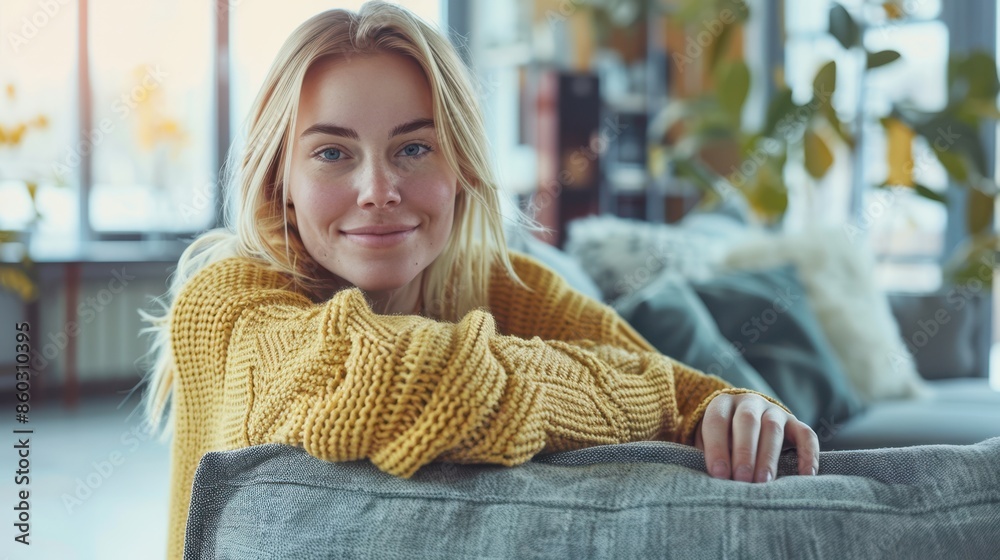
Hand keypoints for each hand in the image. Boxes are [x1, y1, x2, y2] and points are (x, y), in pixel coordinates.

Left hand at [694, 392, 818, 482]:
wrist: (745, 426)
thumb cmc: (721, 442)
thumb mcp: (707, 442)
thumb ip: (708, 455)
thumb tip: (712, 480)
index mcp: (722, 404)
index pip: (717, 421)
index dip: (716, 447)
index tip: (718, 474)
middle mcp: (749, 403)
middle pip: (747, 421)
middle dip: (744, 452)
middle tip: (742, 479)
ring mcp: (774, 411)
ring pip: (773, 428)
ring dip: (768, 457)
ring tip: (764, 482)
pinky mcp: (795, 423)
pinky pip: (806, 435)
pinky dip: (808, 454)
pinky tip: (805, 475)